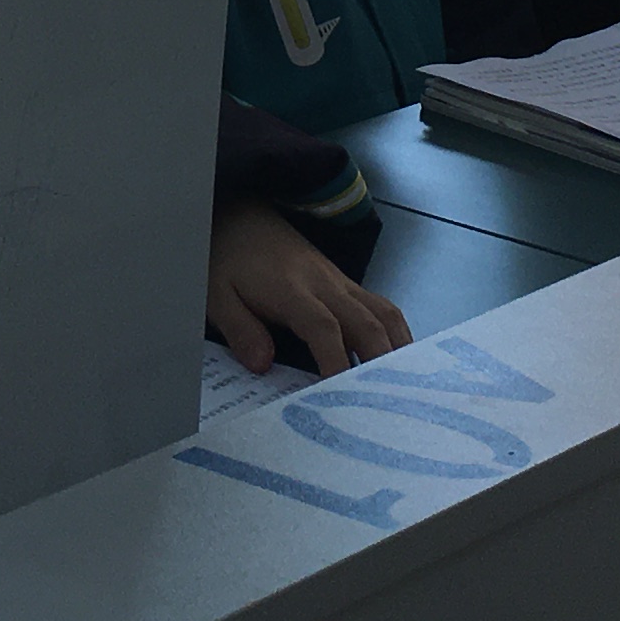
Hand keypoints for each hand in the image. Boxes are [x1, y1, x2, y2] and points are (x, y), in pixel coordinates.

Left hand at [207, 201, 409, 377]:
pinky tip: (394, 360)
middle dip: (381, 363)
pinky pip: (380, 307)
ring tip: (402, 387)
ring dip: (397, 348)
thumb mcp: (217, 294)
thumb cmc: (228, 258)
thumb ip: (240, 329)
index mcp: (292, 290)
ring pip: (384, 313)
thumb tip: (263, 365)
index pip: (324, 328)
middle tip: (387, 404)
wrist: (242, 216)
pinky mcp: (345, 283)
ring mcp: (340, 282)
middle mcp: (325, 285)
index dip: (336, 362)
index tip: (341, 396)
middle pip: (367, 323)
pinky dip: (394, 334)